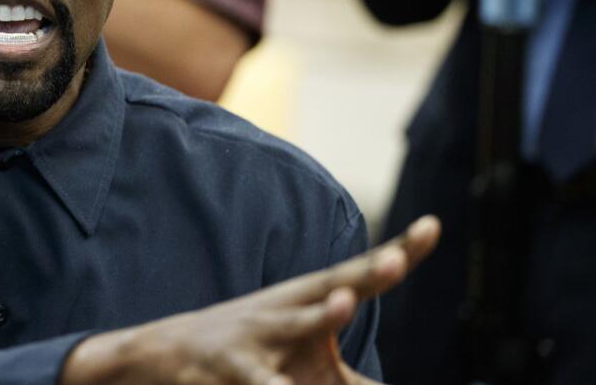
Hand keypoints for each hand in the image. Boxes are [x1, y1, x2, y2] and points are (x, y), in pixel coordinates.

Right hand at [60, 216, 441, 384]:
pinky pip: (261, 383)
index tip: (433, 226)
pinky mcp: (232, 371)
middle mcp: (286, 311)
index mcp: (308, 301)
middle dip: (367, 274)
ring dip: (320, 316)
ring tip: (341, 304)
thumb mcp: (302, 354)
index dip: (399, 251)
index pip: (361, 273)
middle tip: (396, 260)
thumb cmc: (248, 351)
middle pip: (333, 289)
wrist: (161, 352)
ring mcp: (258, 339)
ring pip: (295, 327)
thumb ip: (348, 375)